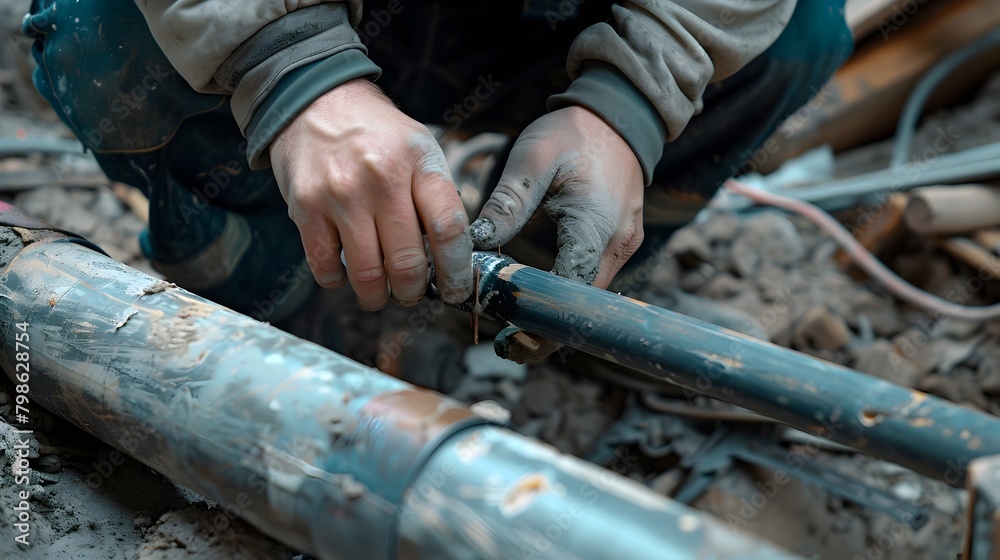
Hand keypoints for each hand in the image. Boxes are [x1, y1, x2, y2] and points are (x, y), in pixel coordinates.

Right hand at [270, 79, 472, 309]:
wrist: (314, 101)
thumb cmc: (376, 134)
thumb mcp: (419, 148)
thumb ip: (436, 197)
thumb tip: (451, 257)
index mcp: (419, 162)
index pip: (448, 230)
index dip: (456, 270)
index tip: (454, 287)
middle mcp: (381, 179)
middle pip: (408, 262)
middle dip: (413, 291)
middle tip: (412, 294)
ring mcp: (340, 195)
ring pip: (367, 274)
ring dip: (377, 296)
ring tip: (381, 294)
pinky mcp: (306, 208)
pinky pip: (325, 267)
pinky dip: (338, 282)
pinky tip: (345, 274)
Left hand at [470, 106, 643, 360]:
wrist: (619, 114)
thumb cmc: (573, 133)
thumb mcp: (532, 160)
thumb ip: (506, 204)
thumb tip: (473, 242)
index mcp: (595, 225)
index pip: (570, 293)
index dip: (541, 321)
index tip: (509, 339)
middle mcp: (617, 244)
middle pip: (584, 308)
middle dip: (546, 330)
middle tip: (504, 344)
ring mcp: (623, 247)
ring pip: (590, 300)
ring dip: (556, 316)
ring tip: (513, 325)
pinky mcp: (619, 245)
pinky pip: (593, 283)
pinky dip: (566, 297)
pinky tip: (537, 299)